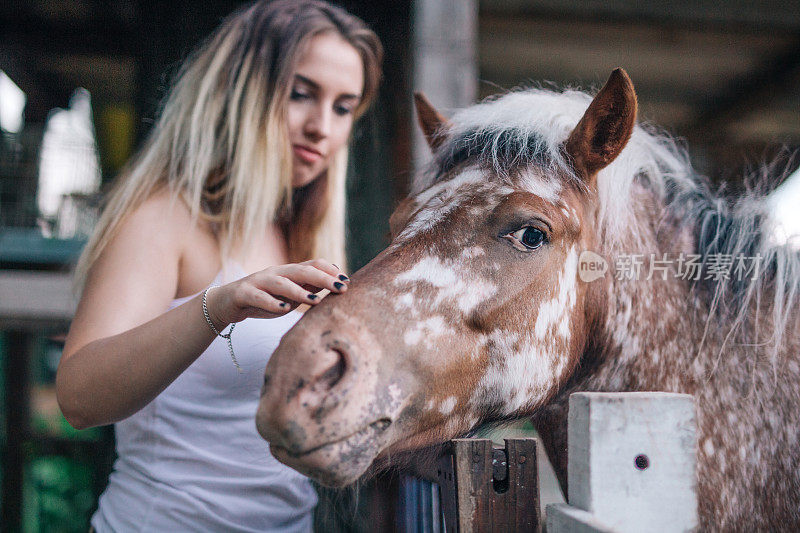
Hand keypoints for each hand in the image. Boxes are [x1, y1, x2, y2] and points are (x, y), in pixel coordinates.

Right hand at [204, 259, 348, 327]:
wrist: (227, 302)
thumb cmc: (264, 299)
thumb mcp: (289, 295)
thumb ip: (309, 288)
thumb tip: (335, 284)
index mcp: (288, 272)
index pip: (313, 265)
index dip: (330, 271)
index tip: (347, 281)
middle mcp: (275, 273)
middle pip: (301, 271)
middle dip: (323, 278)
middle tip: (341, 288)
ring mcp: (258, 281)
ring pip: (280, 282)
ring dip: (299, 290)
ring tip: (315, 300)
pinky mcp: (243, 293)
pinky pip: (258, 296)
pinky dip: (271, 303)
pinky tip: (284, 309)